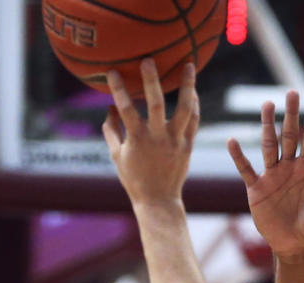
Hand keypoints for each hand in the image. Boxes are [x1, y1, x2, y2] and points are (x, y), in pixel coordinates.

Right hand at [104, 60, 197, 205]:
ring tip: (189, 65)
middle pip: (157, 105)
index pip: (126, 109)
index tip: (113, 71)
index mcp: (137, 140)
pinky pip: (194, 121)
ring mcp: (176, 142)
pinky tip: (193, 90)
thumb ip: (111, 130)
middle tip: (149, 60)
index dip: (118, 90)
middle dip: (152, 81)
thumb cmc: (134, 179)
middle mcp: (158, 139)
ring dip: (188, 86)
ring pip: (184, 110)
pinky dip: (194, 104)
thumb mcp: (117, 156)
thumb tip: (109, 107)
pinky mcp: (188, 146)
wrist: (159, 201)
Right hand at [227, 92, 303, 257]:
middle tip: (291, 92)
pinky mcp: (257, 189)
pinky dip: (239, 157)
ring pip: (268, 146)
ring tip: (267, 104)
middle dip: (291, 115)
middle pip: (289, 136)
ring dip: (267, 126)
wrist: (294, 244)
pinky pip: (246, 169)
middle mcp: (289, 167)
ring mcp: (272, 176)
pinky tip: (233, 141)